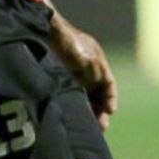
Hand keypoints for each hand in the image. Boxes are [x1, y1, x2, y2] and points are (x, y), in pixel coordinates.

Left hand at [49, 11, 117, 129]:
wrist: (47, 33)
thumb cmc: (69, 43)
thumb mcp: (87, 60)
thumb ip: (95, 76)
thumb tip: (98, 93)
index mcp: (98, 61)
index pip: (109, 84)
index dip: (111, 98)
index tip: (111, 111)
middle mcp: (88, 68)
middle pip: (98, 92)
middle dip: (101, 108)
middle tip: (101, 125)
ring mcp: (74, 72)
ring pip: (86, 95)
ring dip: (90, 108)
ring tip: (89, 125)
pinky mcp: (61, 76)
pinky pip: (73, 94)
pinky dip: (77, 104)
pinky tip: (75, 114)